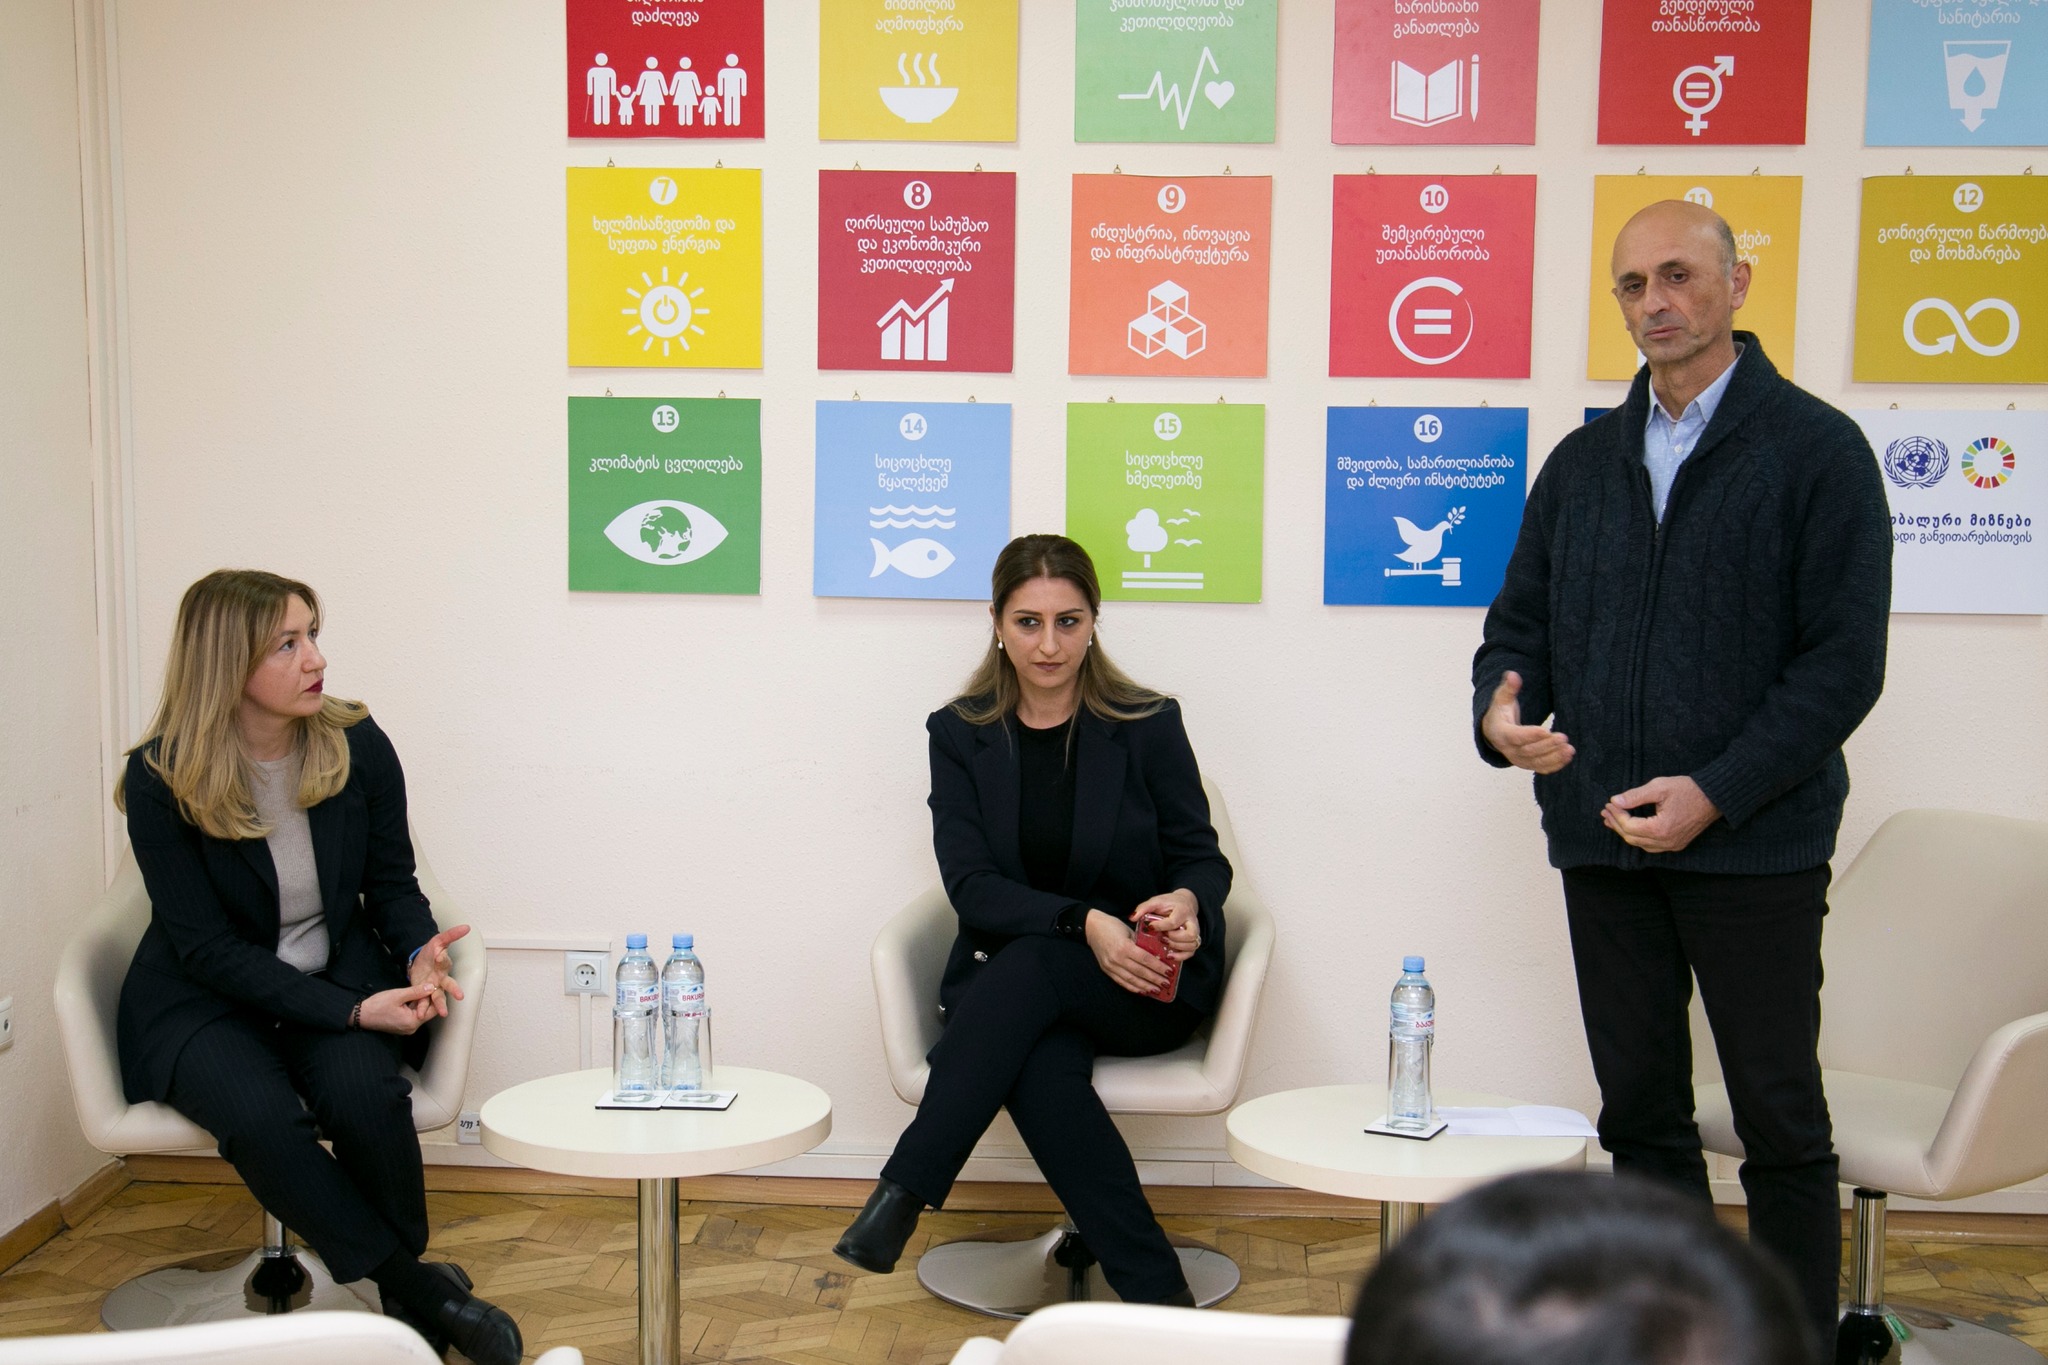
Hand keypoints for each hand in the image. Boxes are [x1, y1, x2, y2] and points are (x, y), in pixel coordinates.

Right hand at [357, 982, 441, 1035]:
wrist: (359, 1015)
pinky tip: (415, 995)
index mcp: (412, 1022)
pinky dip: (414, 1005)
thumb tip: (432, 987)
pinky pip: (412, 1014)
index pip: (433, 1010)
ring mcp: (406, 1028)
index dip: (436, 997)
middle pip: (427, 1012)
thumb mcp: (398, 995)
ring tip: (425, 987)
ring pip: (420, 1012)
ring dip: (422, 1001)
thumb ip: (416, 991)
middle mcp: (411, 1028)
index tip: (438, 985)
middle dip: (429, 999)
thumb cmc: (378, 1005)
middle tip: (432, 984)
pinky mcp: (401, 1025)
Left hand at [407, 924, 470, 1020]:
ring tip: (443, 1013)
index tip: (439, 956)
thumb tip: (467, 927)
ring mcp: (433, 987)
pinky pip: (423, 1002)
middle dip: (454, 990)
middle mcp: (441, 978)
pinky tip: (420, 1015)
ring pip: (439, 997)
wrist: (418, 962)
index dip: (442, 959)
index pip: (444, 962)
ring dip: (440, 1005)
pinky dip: (422, 1009)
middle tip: (460, 996)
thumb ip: (451, 935)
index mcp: (443, 964)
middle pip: (449, 984)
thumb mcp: (438, 941)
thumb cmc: (431, 952)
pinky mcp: (423, 994)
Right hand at [1084, 909, 1171, 995]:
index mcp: (1124, 946)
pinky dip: (1133, 987)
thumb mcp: (1129, 931)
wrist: (1091, 928)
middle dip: (1155, 979)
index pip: (1145, 959)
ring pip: (1131, 979)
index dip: (1158, 967)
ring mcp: (1110, 966)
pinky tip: (1142, 991)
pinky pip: (1121, 982)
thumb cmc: (1112, 926)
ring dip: (1145, 986)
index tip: (1169, 971)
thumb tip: (1156, 955)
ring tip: (1157, 990)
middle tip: (1167, 983)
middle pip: (1140, 972)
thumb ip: (1141, 943)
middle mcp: (1117, 958)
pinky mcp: (1106, 970)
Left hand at [1132, 890, 1200, 961]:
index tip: (1150, 926)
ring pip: (1192, 944)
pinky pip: (1191, 952)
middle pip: (1190, 935)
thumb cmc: (1168, 904)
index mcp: (1182, 910)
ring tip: (1165, 945)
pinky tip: (1170, 956)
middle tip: (1162, 937)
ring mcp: (1195, 932)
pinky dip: (1181, 956)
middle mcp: (1192, 922)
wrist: (1183, 903)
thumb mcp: (1156, 902)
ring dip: (1177, 948)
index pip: (1173, 922)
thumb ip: (1144, 908)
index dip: (1160, 926)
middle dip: (1174, 939)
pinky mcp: (1193, 940)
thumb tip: (1132, 918)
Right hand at [1481, 672, 1574, 773]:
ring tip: (1569, 749)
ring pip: (1537, 762)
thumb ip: (1509, 688)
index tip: (1545, 730)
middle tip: (1563, 737)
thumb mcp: (1501, 699)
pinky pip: (1542, 768)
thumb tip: (1513, 675)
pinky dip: (1556, 764)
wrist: (1495, 732)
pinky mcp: (1529, 764)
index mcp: (1501, 733)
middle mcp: (1509, 750)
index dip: (1530, 735)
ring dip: (1554, 757)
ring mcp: (1519, 759)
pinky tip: (1568, 756)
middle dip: (1547, 745)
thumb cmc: (1500, 713)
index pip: (1515, 737)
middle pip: (1529, 751)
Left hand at [1602, 776, 1719, 853]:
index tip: (1608, 803)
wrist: (1715, 797)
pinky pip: (1652, 846)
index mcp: (1661, 829)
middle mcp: (1666, 842)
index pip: (1629, 826)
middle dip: (1616, 824)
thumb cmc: (1688, 789)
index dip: (1616, 814)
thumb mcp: (1659, 787)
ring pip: (1641, 844)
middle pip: (1632, 838)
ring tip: (1613, 819)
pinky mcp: (1677, 844)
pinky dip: (1638, 837)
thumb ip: (1635, 796)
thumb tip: (1615, 801)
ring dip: (1625, 832)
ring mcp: (1672, 845)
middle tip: (1606, 811)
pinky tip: (1631, 828)